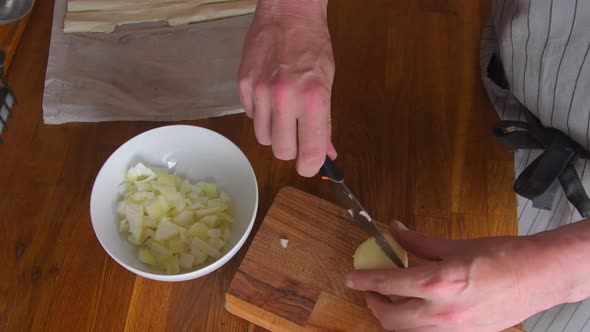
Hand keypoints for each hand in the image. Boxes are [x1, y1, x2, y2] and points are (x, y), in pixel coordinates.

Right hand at [238, 0, 336, 176]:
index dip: (310, 166)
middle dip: (290, 149)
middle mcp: (285, 98)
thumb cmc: (313, 45)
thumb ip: (324, 122)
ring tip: (282, 111)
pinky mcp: (243, 85)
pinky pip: (251, 116)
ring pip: (263, 137)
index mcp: (313, 99)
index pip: (309, 152)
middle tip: (296, 135)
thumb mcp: (327, 84)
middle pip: (281, 151)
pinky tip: (269, 95)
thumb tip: (326, 154)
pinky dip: (260, 114)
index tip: (310, 165)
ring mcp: (260, 91)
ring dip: (274, 132)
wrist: (287, 12)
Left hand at [346, 221, 565, 331]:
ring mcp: (453, 329)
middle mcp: (442, 311)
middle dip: (373, 305)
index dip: (364, 281)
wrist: (538, 276)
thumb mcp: (454, 245)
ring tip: (391, 299)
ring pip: (407, 331)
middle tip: (370, 291)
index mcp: (437, 282)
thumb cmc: (502, 256)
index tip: (351, 278)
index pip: (388, 283)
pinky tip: (417, 308)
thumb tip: (394, 229)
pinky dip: (414, 323)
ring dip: (392, 317)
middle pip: (390, 318)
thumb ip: (418, 241)